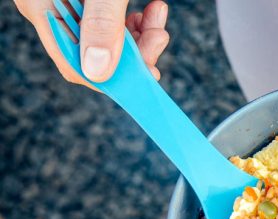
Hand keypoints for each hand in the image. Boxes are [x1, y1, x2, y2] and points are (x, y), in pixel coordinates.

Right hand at [13, 0, 168, 86]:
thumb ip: (102, 23)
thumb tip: (98, 72)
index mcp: (43, 9)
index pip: (75, 66)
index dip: (114, 78)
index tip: (147, 76)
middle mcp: (51, 9)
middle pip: (95, 53)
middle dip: (134, 51)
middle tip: (159, 38)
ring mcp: (66, 3)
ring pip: (107, 37)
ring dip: (139, 34)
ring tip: (158, 16)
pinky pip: (109, 20)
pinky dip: (133, 20)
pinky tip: (151, 9)